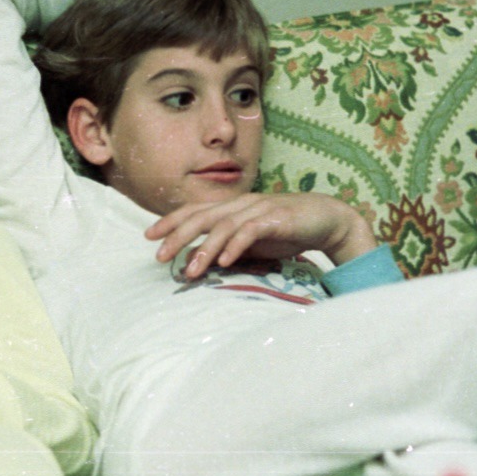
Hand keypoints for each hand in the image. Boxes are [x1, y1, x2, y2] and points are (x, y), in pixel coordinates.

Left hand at [147, 193, 375, 278]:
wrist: (327, 220)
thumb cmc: (285, 230)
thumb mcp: (250, 241)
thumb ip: (226, 247)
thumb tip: (198, 260)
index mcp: (231, 207)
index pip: (194, 211)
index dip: (170, 221)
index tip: (149, 236)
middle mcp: (240, 205)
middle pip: (202, 217)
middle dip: (177, 236)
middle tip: (159, 256)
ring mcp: (258, 210)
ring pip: (223, 226)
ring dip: (204, 249)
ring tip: (190, 270)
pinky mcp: (276, 220)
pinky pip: (250, 232)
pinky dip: (236, 246)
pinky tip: (225, 261)